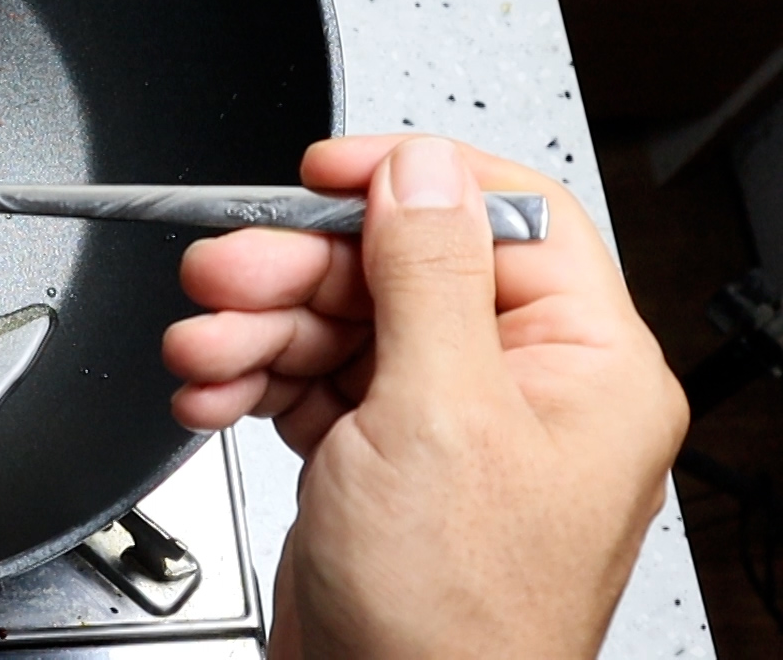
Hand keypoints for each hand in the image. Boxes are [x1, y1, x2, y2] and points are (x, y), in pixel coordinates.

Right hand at [163, 136, 686, 658]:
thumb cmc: (452, 620)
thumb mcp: (439, 416)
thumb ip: (428, 275)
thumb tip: (420, 168)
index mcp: (583, 366)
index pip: (505, 217)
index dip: (407, 181)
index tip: (325, 171)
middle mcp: (520, 388)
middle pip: (397, 269)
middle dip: (295, 269)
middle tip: (222, 272)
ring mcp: (444, 426)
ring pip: (339, 323)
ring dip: (256, 328)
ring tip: (200, 348)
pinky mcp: (378, 460)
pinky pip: (310, 382)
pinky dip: (252, 380)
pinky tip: (211, 391)